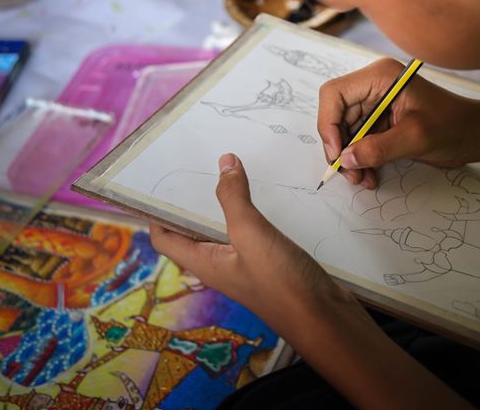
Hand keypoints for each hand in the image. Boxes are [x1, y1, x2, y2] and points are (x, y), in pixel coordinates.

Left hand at [154, 156, 470, 409]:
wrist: (324, 317)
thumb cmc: (280, 283)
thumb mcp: (251, 234)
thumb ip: (234, 197)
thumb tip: (223, 162)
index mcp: (203, 262)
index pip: (165, 238)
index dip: (155, 212)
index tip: (157, 181)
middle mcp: (219, 264)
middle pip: (192, 231)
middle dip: (191, 200)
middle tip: (196, 165)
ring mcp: (244, 264)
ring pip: (223, 229)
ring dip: (222, 203)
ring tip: (228, 170)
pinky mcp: (268, 262)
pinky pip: (250, 232)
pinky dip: (249, 211)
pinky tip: (262, 194)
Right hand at [318, 58, 479, 188]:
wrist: (475, 133)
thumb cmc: (453, 126)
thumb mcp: (416, 137)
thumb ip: (378, 148)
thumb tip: (346, 160)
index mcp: (380, 77)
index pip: (334, 94)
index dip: (328, 124)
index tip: (338, 154)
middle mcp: (373, 85)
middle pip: (336, 115)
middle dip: (340, 147)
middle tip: (350, 175)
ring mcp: (376, 102)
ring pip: (345, 131)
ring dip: (349, 157)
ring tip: (361, 179)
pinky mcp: (381, 119)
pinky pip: (359, 139)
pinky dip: (360, 158)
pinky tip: (369, 175)